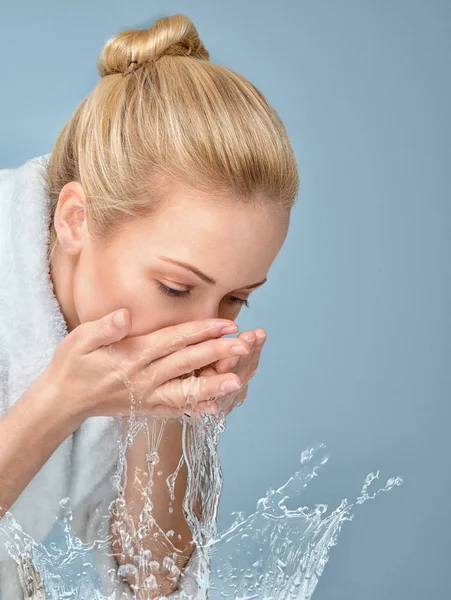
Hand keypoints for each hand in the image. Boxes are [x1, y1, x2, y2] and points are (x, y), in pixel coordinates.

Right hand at [41, 308, 253, 422]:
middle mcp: (144, 378)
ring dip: (213, 385)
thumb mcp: (80, 340)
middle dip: (217, 354)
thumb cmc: (72, 365)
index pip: (174, 340)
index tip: (226, 324)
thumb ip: (105, 328)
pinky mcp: (147, 409)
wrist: (63, 401)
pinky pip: (175, 410)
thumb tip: (126, 316)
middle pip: (187, 363)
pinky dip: (195, 410)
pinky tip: (215, 409)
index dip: (202, 331)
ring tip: (238, 382)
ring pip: (186, 390)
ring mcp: (147, 397)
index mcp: (132, 356)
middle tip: (244, 346)